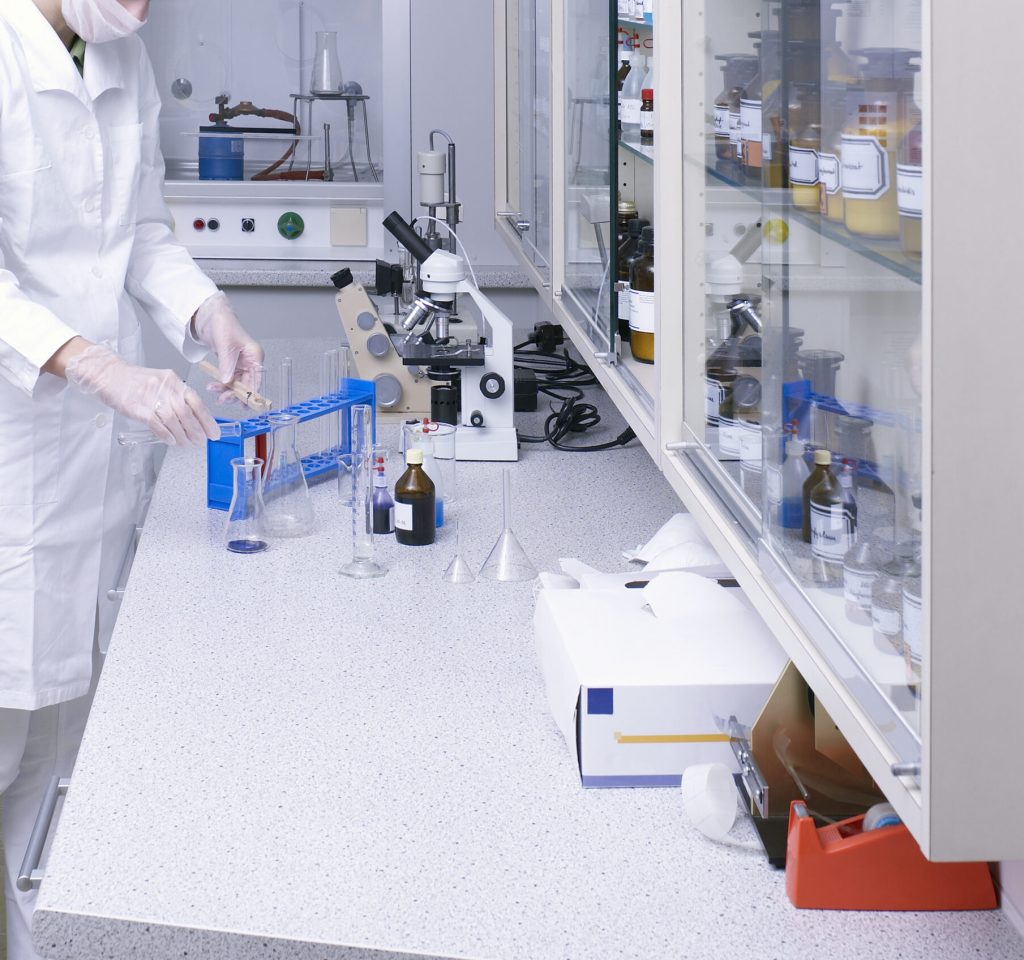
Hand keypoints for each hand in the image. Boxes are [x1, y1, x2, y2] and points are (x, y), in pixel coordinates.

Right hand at [66, 344, 219, 445]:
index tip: (213, 433)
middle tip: (200, 442)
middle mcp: (165, 387)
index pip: (197, 402)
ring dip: (182, 436)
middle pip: (187, 413)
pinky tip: (170, 440)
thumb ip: (177, 398)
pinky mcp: (136, 406)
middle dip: (197, 431)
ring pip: (173, 420)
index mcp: (174, 381)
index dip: (207, 420)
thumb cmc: (135, 381)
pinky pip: (156, 423)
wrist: (108, 374)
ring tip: (185, 443)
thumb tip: (195, 419)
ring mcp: (150, 396)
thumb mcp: (161, 384)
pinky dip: (166, 434)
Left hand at [192, 292, 263, 392]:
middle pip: (247, 383)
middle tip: (224, 399)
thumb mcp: (225, 346)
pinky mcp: (232, 364)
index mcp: (255, 355)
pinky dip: (222, 384)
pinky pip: (229, 378)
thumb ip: (227, 365)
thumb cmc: (222, 323)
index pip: (256, 379)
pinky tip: (214, 386)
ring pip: (237, 383)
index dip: (251, 393)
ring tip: (214, 391)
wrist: (210, 316)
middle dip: (235, 392)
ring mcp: (241, 363)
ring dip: (226, 389)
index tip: (245, 404)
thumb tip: (228, 382)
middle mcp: (250, 361)